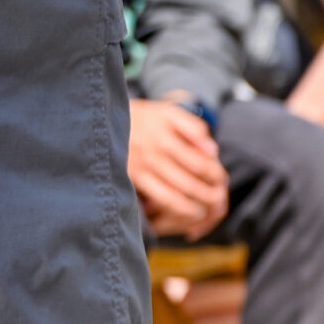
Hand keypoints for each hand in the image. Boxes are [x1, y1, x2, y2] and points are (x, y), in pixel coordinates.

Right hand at [127, 98, 228, 238]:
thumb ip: (194, 128)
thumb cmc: (145, 117)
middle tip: (218, 197)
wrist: (102, 119)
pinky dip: (179, 209)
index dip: (215, 174)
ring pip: (178, 193)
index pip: (200, 161)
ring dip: (198, 204)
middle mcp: (153, 149)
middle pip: (192, 180)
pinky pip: (162, 198)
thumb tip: (212, 151)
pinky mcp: (132, 178)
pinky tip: (190, 211)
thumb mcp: (169, 113)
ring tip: (207, 209)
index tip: (221, 179)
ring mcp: (142, 165)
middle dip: (210, 193)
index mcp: (166, 132)